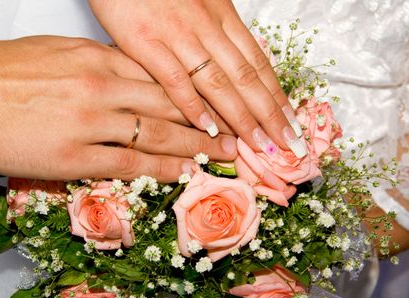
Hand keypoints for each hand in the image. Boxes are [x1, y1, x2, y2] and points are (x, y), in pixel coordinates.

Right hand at [0, 36, 237, 181]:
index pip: (158, 77)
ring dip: (194, 147)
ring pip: (156, 133)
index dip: (192, 93)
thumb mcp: (57, 53)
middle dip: (207, 120)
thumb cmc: (5, 70)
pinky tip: (182, 173)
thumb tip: (124, 76)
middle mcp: (102, 86)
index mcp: (97, 58)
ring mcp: (91, 121)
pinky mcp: (74, 155)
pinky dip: (160, 168)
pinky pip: (129, 161)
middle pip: (168, 104)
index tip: (215, 104)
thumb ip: (96, 64)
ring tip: (222, 156)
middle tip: (237, 133)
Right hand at [89, 0, 306, 157]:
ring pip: (217, 82)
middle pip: (246, 77)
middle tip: (289, 145)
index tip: (291, 123)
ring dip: (242, 118)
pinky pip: (174, 79)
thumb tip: (232, 71)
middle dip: (270, 114)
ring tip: (259, 145)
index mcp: (221, 16)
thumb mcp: (197, 3)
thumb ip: (215, 34)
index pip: (257, 62)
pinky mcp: (145, 42)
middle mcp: (206, 26)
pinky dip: (192, 106)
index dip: (277, 95)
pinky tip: (207, 129)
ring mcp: (177, 35)